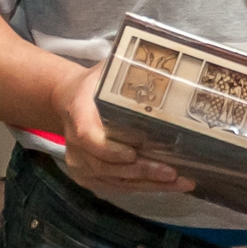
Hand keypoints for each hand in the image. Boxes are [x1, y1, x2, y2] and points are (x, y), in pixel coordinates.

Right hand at [54, 63, 190, 194]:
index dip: (111, 150)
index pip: (89, 137)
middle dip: (142, 171)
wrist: (66, 100)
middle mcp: (75, 144)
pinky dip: (142, 187)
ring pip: (115, 180)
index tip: (134, 154)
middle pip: (107, 166)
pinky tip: (167, 186)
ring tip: (181, 182)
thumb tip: (159, 60)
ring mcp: (79, 163)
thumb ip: (125, 67)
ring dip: (149, 184)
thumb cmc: (92, 84)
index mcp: (78, 113)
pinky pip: (115, 186)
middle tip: (173, 173)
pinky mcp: (87, 176)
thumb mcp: (104, 70)